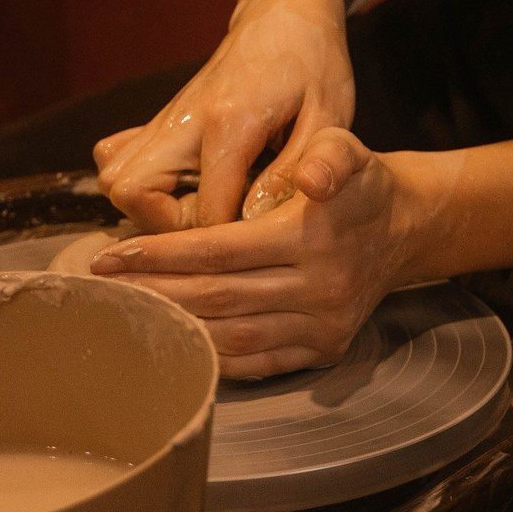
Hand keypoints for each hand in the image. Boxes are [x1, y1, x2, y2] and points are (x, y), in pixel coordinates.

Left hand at [91, 126, 429, 377]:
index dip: (162, 253)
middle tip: (106, 287)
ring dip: (178, 326)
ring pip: (233, 335)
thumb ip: (330, 155)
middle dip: (156, 291)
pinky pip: (259, 361)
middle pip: (217, 297)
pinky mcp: (325, 350)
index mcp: (311, 238)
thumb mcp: (349, 150)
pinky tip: (181, 340)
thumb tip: (312, 175)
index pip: (219, 250)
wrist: (405, 226)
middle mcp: (318, 289)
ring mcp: (322, 326)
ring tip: (132, 312)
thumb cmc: (359, 183)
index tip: (113, 253)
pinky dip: (216, 354)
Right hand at [93, 0, 354, 232]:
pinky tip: (183, 186)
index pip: (204, 210)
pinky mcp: (162, 119)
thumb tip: (258, 220)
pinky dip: (141, 184)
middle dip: (169, 227)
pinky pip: (120, 158)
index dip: (227, 241)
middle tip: (219, 221)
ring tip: (204, 205)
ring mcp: (167, 117)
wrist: (285, 11)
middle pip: (128, 191)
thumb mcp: (329, 114)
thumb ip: (298, 168)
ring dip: (151, 207)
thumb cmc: (314, 61)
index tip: (256, 242)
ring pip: (115, 178)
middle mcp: (184, 118)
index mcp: (230, 120)